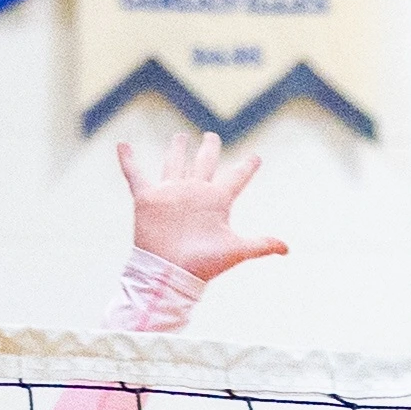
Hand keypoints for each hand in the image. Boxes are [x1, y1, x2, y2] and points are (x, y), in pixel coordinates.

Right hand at [117, 132, 285, 284]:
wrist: (172, 273)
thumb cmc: (204, 264)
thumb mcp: (236, 250)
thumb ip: (260, 245)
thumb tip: (287, 249)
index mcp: (217, 201)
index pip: (235, 179)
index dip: (246, 168)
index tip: (256, 158)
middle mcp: (195, 193)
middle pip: (204, 163)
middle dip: (208, 149)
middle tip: (212, 136)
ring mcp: (171, 193)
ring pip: (175, 164)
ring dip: (177, 150)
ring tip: (180, 136)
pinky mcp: (148, 198)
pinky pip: (135, 175)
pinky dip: (127, 160)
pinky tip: (123, 144)